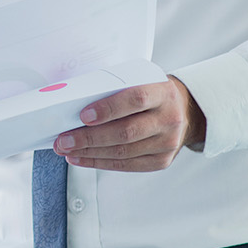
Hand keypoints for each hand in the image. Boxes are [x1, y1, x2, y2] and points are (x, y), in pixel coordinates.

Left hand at [52, 76, 205, 171]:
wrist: (184, 111)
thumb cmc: (152, 94)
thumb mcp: (141, 81)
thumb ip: (116, 89)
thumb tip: (75, 104)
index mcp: (163, 93)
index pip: (136, 99)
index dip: (109, 108)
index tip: (83, 115)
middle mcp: (169, 119)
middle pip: (126, 132)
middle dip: (90, 138)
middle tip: (64, 140)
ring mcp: (167, 143)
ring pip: (123, 152)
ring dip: (89, 153)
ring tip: (66, 150)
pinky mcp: (161, 161)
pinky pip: (126, 165)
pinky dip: (99, 162)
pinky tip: (81, 159)